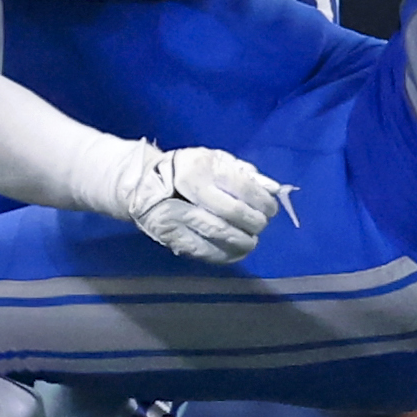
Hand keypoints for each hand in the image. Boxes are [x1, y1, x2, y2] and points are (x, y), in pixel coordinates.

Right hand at [125, 144, 287, 263]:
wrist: (142, 185)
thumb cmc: (188, 171)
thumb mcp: (214, 161)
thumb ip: (244, 173)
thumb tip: (274, 189)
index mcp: (199, 165)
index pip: (240, 186)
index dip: (261, 201)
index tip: (271, 209)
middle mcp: (185, 188)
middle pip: (231, 211)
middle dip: (254, 222)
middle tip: (261, 224)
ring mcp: (175, 214)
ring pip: (219, 233)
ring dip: (242, 240)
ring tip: (252, 240)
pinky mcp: (170, 236)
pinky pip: (204, 250)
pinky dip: (225, 255)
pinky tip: (236, 253)